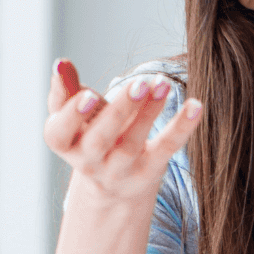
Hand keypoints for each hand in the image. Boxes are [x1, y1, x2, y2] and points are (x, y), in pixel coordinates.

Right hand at [43, 59, 202, 206]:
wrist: (114, 190)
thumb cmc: (92, 140)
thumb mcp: (75, 120)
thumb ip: (66, 93)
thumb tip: (61, 64)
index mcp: (66, 145)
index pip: (58, 134)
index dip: (72, 115)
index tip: (88, 93)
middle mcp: (90, 162)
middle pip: (100, 139)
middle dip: (118, 110)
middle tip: (138, 83)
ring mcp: (120, 170)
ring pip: (133, 143)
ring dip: (150, 112)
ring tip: (163, 83)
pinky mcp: (149, 172)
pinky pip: (166, 148)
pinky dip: (182, 127)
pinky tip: (195, 105)